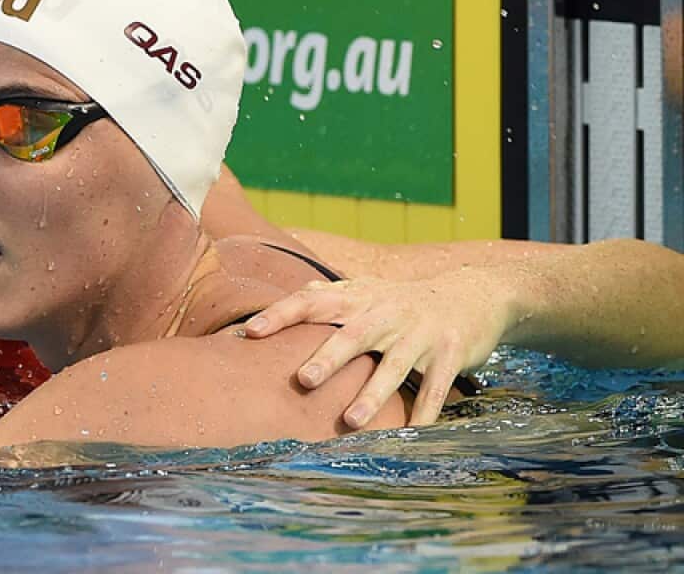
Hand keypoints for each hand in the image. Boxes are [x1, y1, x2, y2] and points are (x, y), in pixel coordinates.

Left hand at [241, 272, 510, 427]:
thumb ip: (325, 296)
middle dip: (327, 358)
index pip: (312, 300)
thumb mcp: (366, 289)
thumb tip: (279, 304)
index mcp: (359, 297)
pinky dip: (425, 413)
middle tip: (302, 380)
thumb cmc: (403, 300)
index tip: (250, 332)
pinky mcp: (451, 354)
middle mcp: (387, 313)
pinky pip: (435, 388)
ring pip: (394, 366)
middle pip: (353, 335)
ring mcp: (420, 334)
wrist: (474, 294)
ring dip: (373, 395)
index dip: (281, 314)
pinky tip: (412, 435)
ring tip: (351, 420)